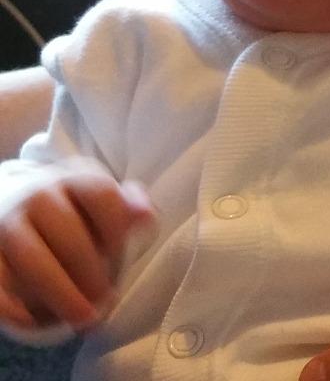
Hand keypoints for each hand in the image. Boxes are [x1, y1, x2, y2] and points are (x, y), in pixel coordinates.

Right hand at [0, 158, 155, 330]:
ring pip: (32, 259)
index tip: (124, 255)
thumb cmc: (70, 209)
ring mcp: (7, 224)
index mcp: (74, 180)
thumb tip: (144, 216)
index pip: (100, 194)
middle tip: (106, 300)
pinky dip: (17, 306)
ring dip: (61, 293)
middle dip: (91, 270)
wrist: (10, 201)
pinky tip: (39, 322)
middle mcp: (38, 197)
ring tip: (84, 318)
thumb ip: (126, 206)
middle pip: (68, 231)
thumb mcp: (98, 200)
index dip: (117, 227)